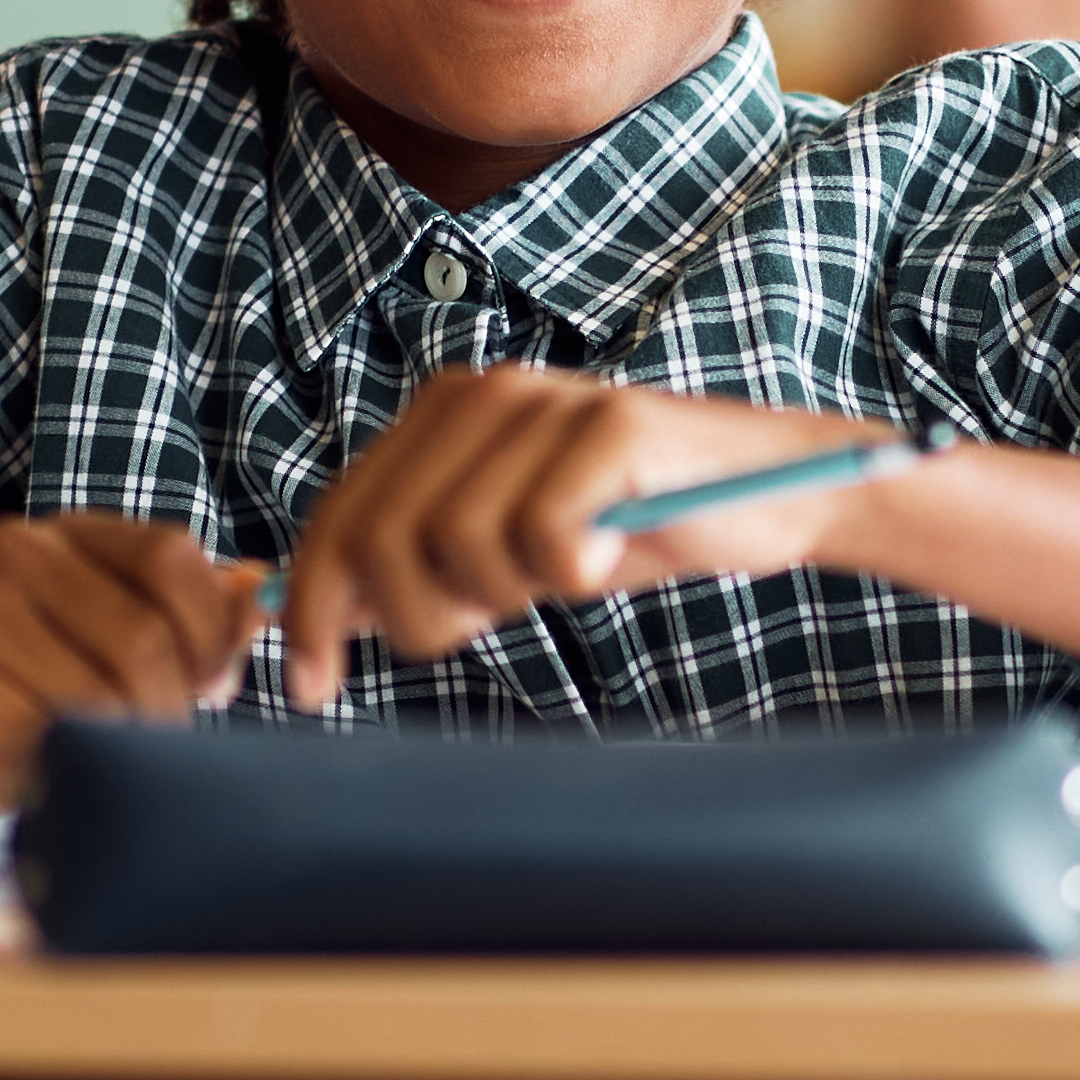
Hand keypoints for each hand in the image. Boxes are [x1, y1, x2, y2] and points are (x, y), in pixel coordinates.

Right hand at [0, 516, 264, 845]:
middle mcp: (11, 552)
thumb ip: (191, 628)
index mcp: (66, 536)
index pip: (173, 560)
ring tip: (64, 763)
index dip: (209, 638)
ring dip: (96, 754)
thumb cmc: (20, 714)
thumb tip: (262, 596)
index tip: (208, 691)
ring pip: (91, 694)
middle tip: (134, 754)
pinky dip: (40, 775)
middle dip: (159, 715)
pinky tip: (15, 775)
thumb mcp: (116, 664)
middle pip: (143, 638)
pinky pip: (30, 735)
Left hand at [275, 371, 890, 714]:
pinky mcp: (608, 427)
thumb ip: (418, 566)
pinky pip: (541, 536)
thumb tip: (318, 619)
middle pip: (379, 538)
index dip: (313, 609)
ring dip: (504, 592)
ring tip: (560, 574)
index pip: (339, 516)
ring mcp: (544, 403)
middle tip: (480, 628)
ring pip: (453, 542)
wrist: (768, 494)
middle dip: (415, 617)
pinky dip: (570, 572)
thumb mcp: (504, 554)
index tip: (310, 686)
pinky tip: (607, 556)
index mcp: (441, 415)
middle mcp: (482, 393)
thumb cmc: (629, 527)